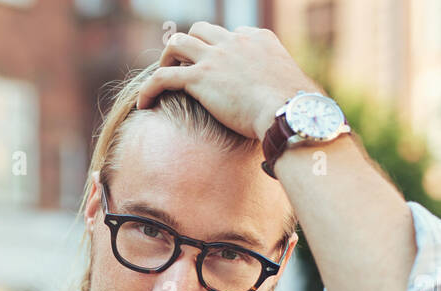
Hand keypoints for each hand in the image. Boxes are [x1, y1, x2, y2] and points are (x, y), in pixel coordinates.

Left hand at [135, 23, 320, 141]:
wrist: (288, 111)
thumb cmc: (297, 108)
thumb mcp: (294, 88)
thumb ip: (285, 88)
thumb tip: (295, 104)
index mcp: (259, 39)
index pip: (231, 35)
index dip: (219, 49)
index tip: (215, 68)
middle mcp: (235, 41)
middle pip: (201, 30)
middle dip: (189, 45)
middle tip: (182, 67)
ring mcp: (215, 57)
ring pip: (177, 43)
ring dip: (166, 58)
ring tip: (161, 78)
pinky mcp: (199, 78)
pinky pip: (162, 77)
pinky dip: (149, 88)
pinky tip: (143, 104)